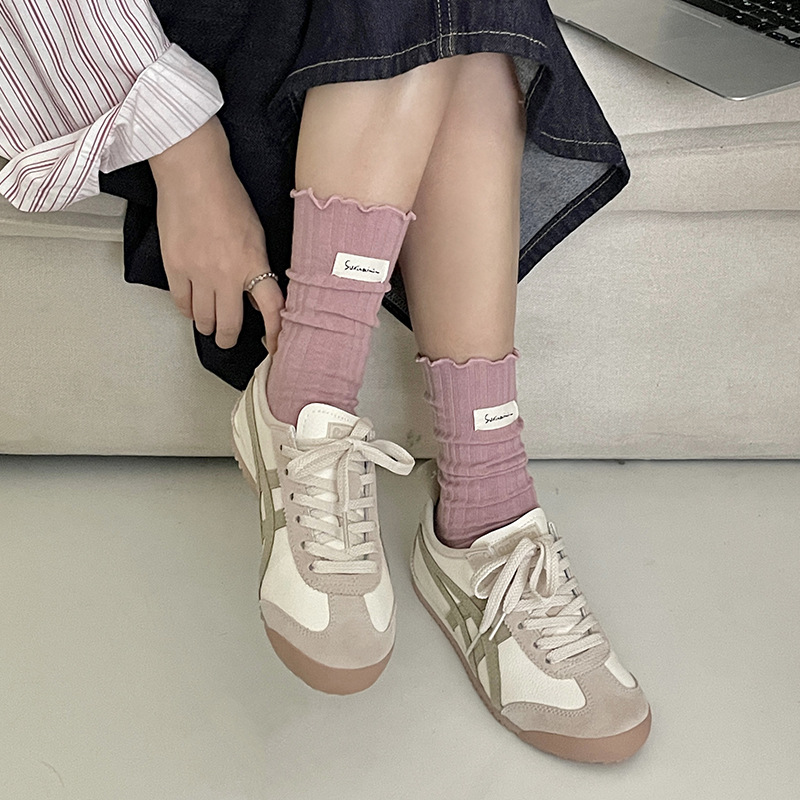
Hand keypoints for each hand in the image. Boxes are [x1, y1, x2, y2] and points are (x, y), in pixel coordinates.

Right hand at [149, 117, 283, 351]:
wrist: (193, 173)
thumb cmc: (226, 194)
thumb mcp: (256, 233)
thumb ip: (257, 265)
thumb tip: (256, 294)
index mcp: (253, 263)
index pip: (271, 309)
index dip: (274, 332)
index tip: (274, 344)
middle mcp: (226, 274)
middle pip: (230, 323)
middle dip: (229, 337)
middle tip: (228, 339)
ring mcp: (198, 273)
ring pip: (203, 318)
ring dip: (207, 326)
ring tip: (209, 325)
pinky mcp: (174, 267)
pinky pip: (180, 302)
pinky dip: (186, 309)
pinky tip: (190, 307)